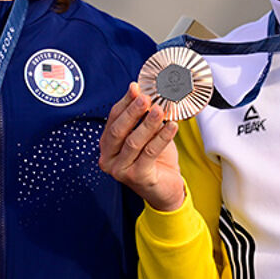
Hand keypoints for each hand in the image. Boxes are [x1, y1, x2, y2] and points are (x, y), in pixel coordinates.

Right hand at [99, 82, 185, 211]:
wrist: (165, 190)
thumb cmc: (154, 161)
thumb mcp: (147, 136)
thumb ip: (143, 119)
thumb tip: (147, 94)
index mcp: (107, 146)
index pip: (113, 119)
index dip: (124, 103)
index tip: (135, 88)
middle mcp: (108, 159)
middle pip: (118, 131)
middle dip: (132, 112)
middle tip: (146, 98)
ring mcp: (120, 171)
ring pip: (133, 142)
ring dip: (148, 124)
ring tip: (160, 110)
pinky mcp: (137, 178)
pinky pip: (149, 154)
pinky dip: (161, 138)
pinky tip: (172, 127)